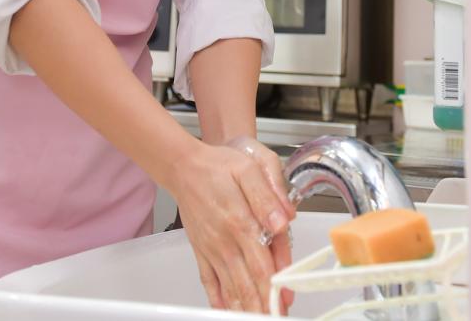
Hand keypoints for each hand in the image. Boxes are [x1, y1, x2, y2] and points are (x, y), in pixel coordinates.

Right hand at [168, 140, 294, 312]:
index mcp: (240, 221)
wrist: (184, 167)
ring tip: (258, 317)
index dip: (276, 284)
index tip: (286, 299)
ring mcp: (211, 249)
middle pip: (248, 282)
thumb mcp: (248, 168)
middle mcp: (225, 241)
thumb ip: (267, 195)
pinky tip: (226, 310)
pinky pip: (209, 282)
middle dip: (264, 304)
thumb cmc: (218, 166)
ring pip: (231, 287)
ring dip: (245, 306)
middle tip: (276, 316)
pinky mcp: (201, 251)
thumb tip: (283, 220)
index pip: (262, 261)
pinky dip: (219, 299)